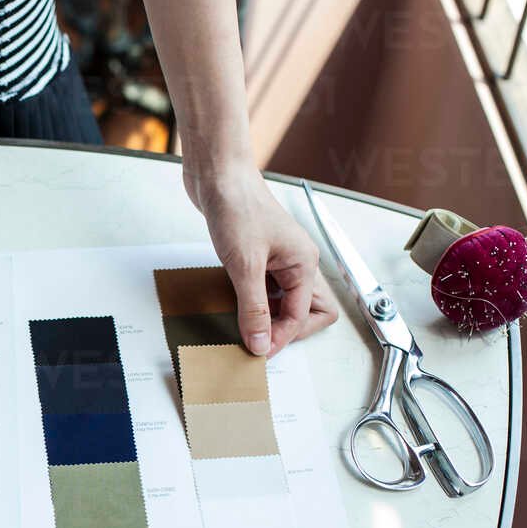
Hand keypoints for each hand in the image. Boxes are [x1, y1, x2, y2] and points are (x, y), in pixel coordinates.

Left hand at [184, 162, 338, 355]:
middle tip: (259, 340)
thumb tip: (260, 344)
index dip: (280, 338)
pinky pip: (266, 289)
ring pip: (285, 301)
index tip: (256, 352)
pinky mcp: (260, 255)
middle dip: (288, 330)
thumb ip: (253, 309)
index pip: (302, 316)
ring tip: (244, 326)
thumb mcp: (244, 266)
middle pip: (309, 311)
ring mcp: (279, 258)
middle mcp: (298, 262)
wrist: (217, 174)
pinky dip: (255, 302)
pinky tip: (236, 305)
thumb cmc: (237, 206)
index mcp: (305, 263)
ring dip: (269, 317)